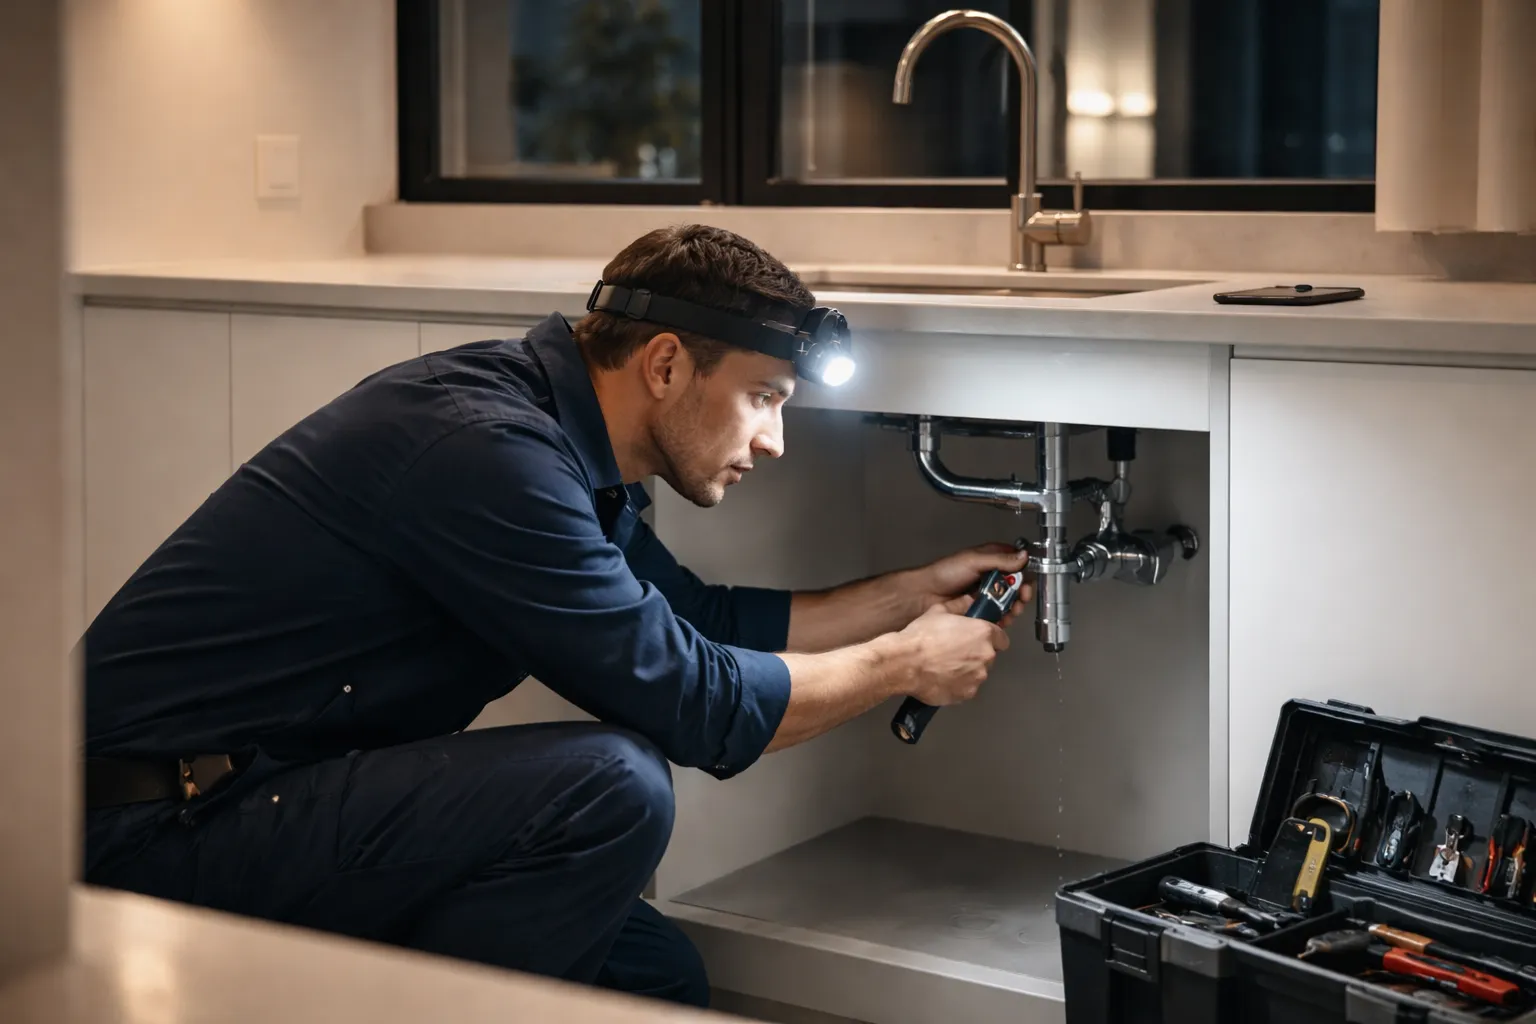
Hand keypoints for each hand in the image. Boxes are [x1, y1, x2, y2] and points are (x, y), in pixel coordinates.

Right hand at [892, 602, 1009, 705]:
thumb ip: (958, 606)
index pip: (1001, 638)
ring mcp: (978, 677)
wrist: (905, 663)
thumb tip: (967, 601)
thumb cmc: (921, 637)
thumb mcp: (938, 611)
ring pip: (978, 673)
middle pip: (989, 656)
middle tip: (956, 651)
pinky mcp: (967, 693)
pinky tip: (942, 678)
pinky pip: (967, 688)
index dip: (991, 639)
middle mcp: (985, 655)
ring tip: (946, 666)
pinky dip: (959, 685)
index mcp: (983, 633)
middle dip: (976, 654)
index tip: (979, 640)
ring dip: (968, 670)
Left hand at [905, 542, 1032, 629]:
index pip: (1017, 564)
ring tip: (1012, 610)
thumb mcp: (974, 561)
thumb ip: (1000, 560)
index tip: (1027, 581)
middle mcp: (991, 576)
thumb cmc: (945, 573)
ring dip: (1014, 607)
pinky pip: (999, 614)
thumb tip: (1023, 556)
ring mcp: (987, 593)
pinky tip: (1003, 619)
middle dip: (1022, 593)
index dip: (1025, 573)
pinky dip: (1004, 617)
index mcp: (991, 559)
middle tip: (1021, 598)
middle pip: (1016, 585)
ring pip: (1009, 601)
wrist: (925, 594)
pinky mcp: (983, 609)